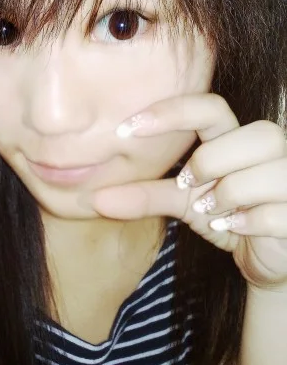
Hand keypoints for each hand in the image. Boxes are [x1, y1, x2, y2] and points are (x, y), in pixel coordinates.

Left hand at [84, 93, 286, 293]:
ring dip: (230, 193)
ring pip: (267, 168)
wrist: (264, 257)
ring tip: (213, 210)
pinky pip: (277, 211)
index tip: (125, 130)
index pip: (209, 107)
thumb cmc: (225, 215)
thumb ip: (146, 194)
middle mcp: (269, 151)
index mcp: (235, 138)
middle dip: (211, 161)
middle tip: (189, 184)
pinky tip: (236, 229)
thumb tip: (96, 199)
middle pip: (251, 132)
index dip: (170, 112)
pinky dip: (249, 222)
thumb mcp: (182, 202)